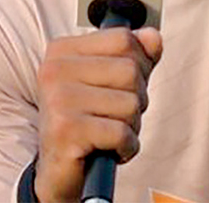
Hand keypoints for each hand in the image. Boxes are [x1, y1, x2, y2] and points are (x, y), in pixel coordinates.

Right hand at [34, 27, 161, 202]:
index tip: (123, 85)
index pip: (123, 38)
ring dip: (132, 125)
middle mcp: (55, 69)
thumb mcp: (110, 80)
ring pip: (131, 102)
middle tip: (116, 115)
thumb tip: (153, 37)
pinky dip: (127, 146)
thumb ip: (134, 55)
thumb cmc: (86, 120)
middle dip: (137, 98)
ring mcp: (58, 98)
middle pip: (130, 70)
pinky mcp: (66, 130)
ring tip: (110, 133)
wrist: (58, 171)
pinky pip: (121, 132)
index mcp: (63, 50)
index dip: (139, 62)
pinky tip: (111, 149)